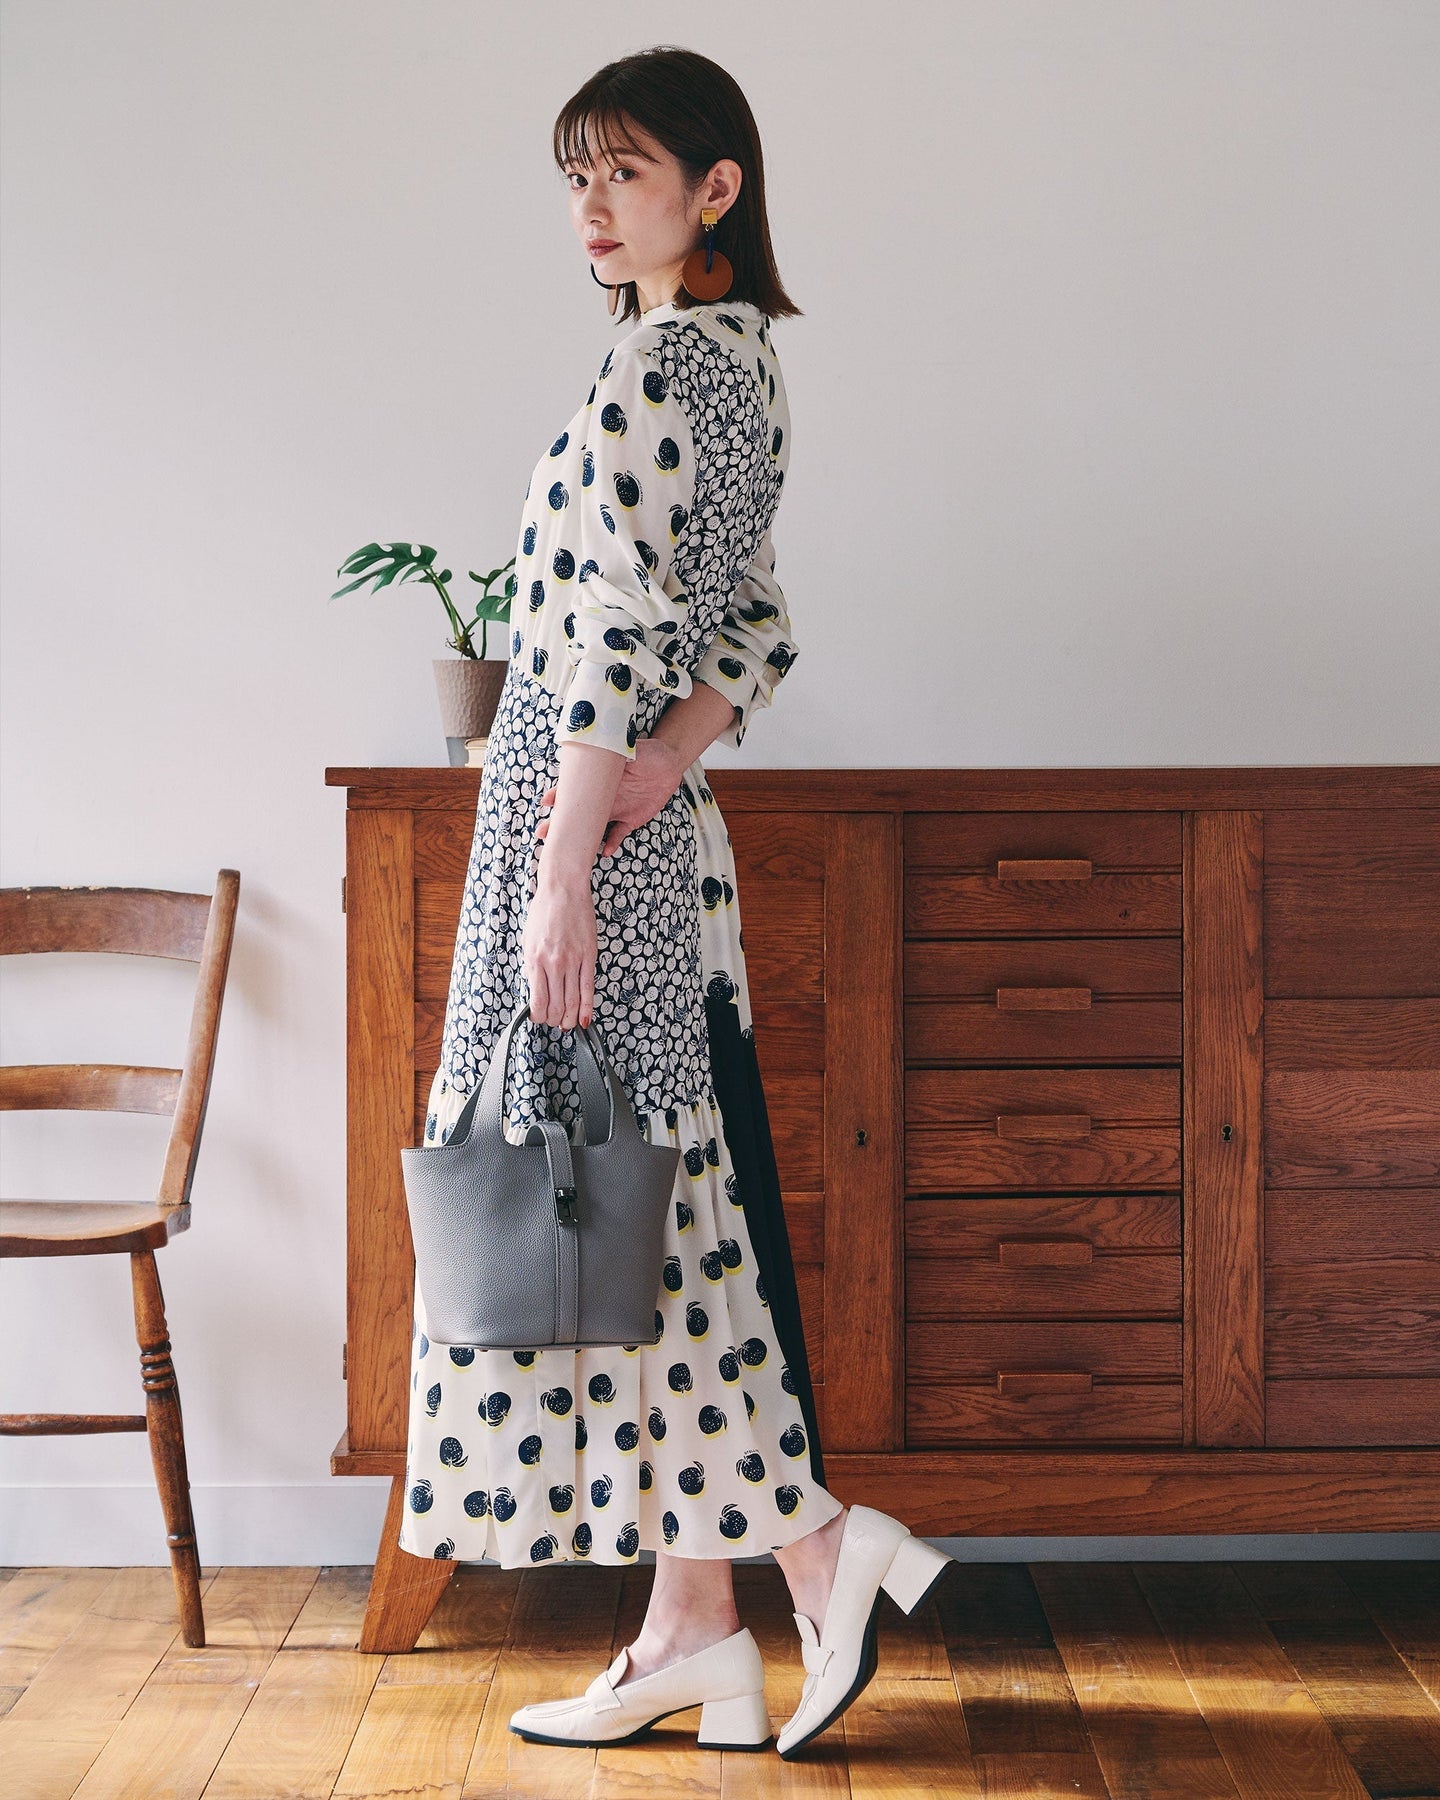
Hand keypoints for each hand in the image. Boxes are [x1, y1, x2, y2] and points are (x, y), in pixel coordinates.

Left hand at [523, 872, 595, 1029]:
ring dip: (569, 1018)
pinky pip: (588, 988)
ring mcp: (573, 960)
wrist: (563, 889)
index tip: (538, 1019)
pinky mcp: (588, 956)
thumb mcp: (527, 939)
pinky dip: (586, 1007)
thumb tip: (534, 988)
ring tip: (567, 1026)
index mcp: (535, 959)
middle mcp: (555, 963)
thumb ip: (531, 966)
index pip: (537, 1000)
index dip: (538, 1016)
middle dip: (553, 1020)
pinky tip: (584, 1019)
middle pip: (556, 1004)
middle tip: (553, 1024)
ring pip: (572, 1001)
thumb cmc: (544, 911)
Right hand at [535, 737, 686, 857]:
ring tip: (567, 848)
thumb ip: (615, 750)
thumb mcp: (630, 747)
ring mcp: (614, 809)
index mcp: (600, 779)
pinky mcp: (629, 819)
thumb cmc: (648, 751)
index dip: (559, 794)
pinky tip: (604, 852)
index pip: (574, 787)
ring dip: (579, 838)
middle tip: (543, 832)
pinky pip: (617, 834)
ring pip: (591, 826)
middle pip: (577, 812)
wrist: (669, 764)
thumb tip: (602, 747)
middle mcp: (602, 796)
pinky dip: (611, 843)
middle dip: (558, 822)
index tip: (547, 801)